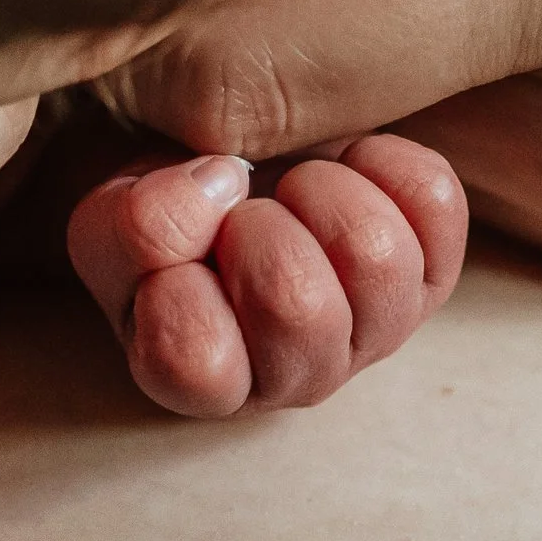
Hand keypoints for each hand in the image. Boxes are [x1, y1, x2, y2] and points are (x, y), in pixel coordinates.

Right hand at [67, 135, 465, 417]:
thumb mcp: (109, 222)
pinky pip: (433, 201)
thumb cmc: (162, 215)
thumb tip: (225, 185)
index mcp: (203, 380)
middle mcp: (299, 375)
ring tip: (290, 187)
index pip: (194, 358)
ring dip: (321, 191)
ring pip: (377, 258)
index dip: (174, 282)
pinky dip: (385, 160)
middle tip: (239, 211)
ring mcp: (375, 329)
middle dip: (256, 228)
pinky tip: (344, 163)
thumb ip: (136, 225)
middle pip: (299, 307)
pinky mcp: (430, 269)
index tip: (172, 252)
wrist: (226, 175)